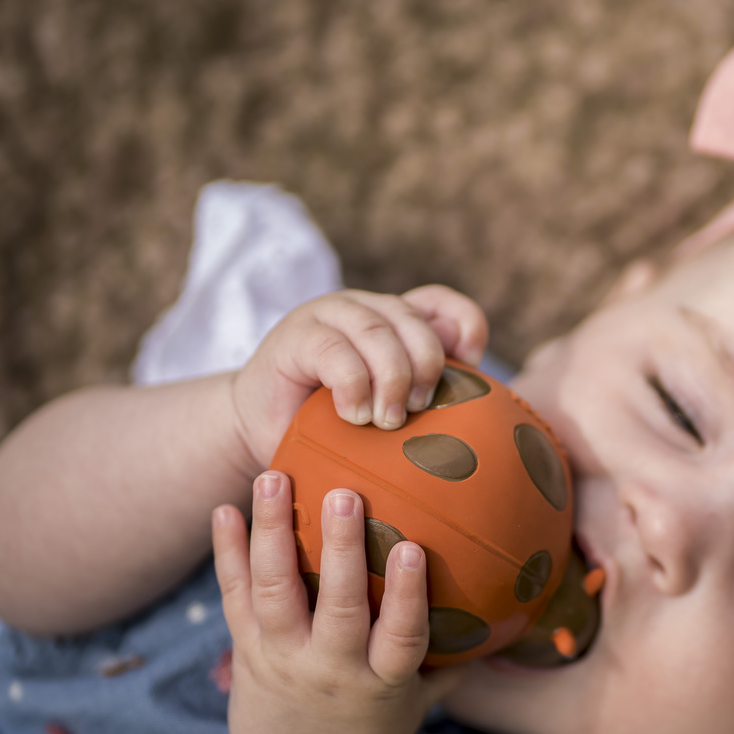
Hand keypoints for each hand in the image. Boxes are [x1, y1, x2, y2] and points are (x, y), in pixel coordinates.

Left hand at [211, 470, 462, 733]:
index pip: (400, 636)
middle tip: (345, 494)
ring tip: (273, 477)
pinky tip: (225, 508)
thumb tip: (505, 608)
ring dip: (272, 532)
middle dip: (341, 549)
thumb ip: (452, 661)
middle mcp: (330, 668)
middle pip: (336, 607)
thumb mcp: (418, 706)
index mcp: (380, 682)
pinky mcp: (245, 650)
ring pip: (275, 591)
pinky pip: (233, 596)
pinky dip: (228, 551)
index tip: (414, 548)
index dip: (407, 593)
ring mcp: (282, 657)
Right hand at [230, 286, 488, 470]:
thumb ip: (424, 390)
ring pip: (376, 329)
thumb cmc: (334, 425)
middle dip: (427, 365)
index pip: (441, 303)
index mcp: (395, 322)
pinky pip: (334, 349)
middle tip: (419, 410)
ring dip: (391, 377)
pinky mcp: (295, 335)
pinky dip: (352, 384)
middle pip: (413, 320)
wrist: (263, 429)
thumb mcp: (388, 409)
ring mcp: (329, 316)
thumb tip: (468, 376)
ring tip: (388, 420)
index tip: (471, 362)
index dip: (465, 324)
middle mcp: (366, 309)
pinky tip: (353, 414)